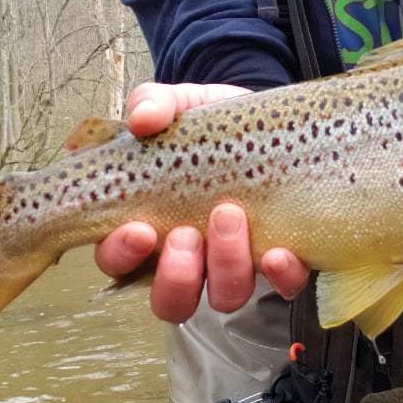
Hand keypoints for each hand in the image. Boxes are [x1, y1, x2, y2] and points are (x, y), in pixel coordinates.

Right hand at [94, 82, 310, 322]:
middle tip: (186, 233)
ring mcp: (237, 263)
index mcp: (149, 227)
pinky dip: (281, 277)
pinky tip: (279, 253)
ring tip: (230, 217)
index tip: (137, 228)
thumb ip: (155, 104)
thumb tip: (140, 119)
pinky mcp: (282, 259)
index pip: (119, 262)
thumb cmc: (214, 123)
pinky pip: (283, 286)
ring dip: (225, 268)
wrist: (273, 119)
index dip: (122, 255)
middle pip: (170, 299)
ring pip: (224, 297)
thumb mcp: (183, 104)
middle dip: (176, 274)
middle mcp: (191, 258)